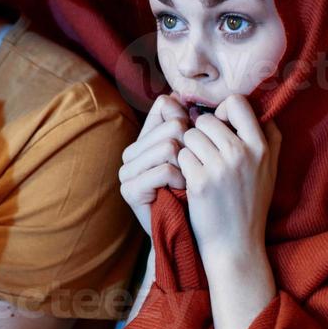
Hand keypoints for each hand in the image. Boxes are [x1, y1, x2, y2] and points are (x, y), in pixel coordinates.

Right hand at [118, 95, 189, 236]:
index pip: (165, 107)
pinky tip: (184, 190)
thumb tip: (178, 94)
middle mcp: (132, 151)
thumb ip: (188, 125)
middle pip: (171, 126)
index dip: (189, 119)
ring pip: (168, 146)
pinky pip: (164, 170)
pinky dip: (180, 180)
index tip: (200, 140)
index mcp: (146, 138)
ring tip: (191, 181)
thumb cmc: (196, 193)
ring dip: (188, 165)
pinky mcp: (129, 190)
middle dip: (192, 145)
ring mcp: (127, 171)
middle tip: (199, 166)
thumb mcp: (196, 155)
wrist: (188, 235)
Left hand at [177, 94, 280, 262]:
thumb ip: (269, 137)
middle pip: (205, 119)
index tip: (219, 128)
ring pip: (189, 136)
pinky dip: (182, 167)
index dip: (222, 111)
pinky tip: (191, 181)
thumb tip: (258, 107)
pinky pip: (180, 155)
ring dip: (188, 150)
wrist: (236, 244)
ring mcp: (220, 167)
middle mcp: (243, 153)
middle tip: (205, 154)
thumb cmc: (250, 204)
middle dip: (199, 133)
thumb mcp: (271, 169)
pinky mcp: (200, 181)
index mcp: (262, 147)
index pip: (236, 102)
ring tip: (199, 168)